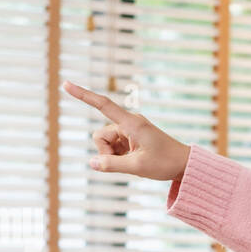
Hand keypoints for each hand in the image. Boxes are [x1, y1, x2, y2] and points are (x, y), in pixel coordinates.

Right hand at [61, 80, 191, 182]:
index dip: (83, 95)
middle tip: (127, 162)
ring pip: (106, 143)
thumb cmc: (165, 163)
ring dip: (113, 155)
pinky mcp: (131, 138)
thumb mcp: (137, 167)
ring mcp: (129, 131)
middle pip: (100, 136)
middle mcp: (129, 123)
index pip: (103, 105)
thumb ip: (112, 165)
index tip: (66, 84)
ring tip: (134, 162)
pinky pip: (114, 147)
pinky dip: (119, 156)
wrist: (184, 164)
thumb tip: (92, 163)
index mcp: (132, 123)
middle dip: (106, 152)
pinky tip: (135, 160)